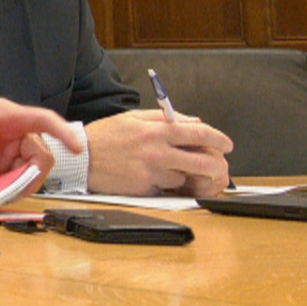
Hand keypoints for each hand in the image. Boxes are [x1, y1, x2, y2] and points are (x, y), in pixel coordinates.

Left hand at [0, 83, 82, 189]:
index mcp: (8, 116)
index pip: (43, 120)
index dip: (63, 133)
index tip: (77, 148)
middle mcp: (16, 133)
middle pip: (41, 156)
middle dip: (34, 176)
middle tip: (14, 191)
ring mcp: (12, 148)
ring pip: (31, 170)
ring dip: (22, 185)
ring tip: (2, 196)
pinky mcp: (4, 161)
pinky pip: (17, 177)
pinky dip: (11, 188)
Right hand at [85, 110, 231, 196]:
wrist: (80, 159)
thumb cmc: (105, 137)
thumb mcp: (133, 118)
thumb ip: (164, 118)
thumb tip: (193, 123)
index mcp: (156, 131)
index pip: (199, 133)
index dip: (219, 138)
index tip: (227, 144)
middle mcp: (158, 151)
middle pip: (203, 161)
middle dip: (218, 165)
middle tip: (219, 165)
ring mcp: (153, 171)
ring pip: (186, 176)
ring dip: (185, 173)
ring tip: (172, 167)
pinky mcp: (146, 187)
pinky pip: (167, 187)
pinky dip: (167, 182)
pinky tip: (154, 175)